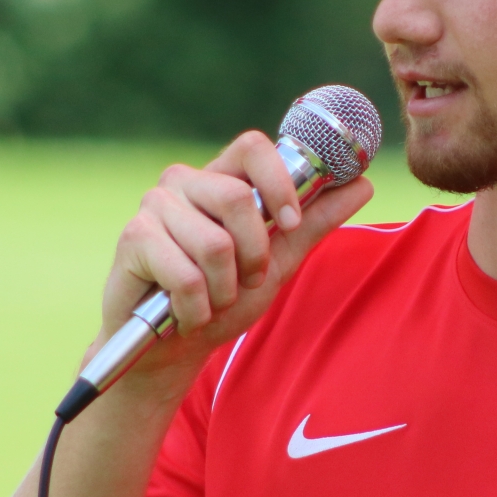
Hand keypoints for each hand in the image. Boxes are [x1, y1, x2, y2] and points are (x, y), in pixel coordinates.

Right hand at [96, 130, 372, 384]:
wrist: (170, 349)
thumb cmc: (221, 299)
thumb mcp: (278, 262)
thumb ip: (315, 223)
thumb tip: (364, 184)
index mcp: (220, 179)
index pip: (253, 146)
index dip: (280, 181)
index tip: (290, 222)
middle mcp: (183, 183)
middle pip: (239, 197)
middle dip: (255, 254)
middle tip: (244, 280)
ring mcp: (154, 207)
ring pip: (216, 244)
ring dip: (224, 289)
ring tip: (209, 299)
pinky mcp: (133, 239)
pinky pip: (187, 275)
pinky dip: (196, 307)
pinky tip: (184, 312)